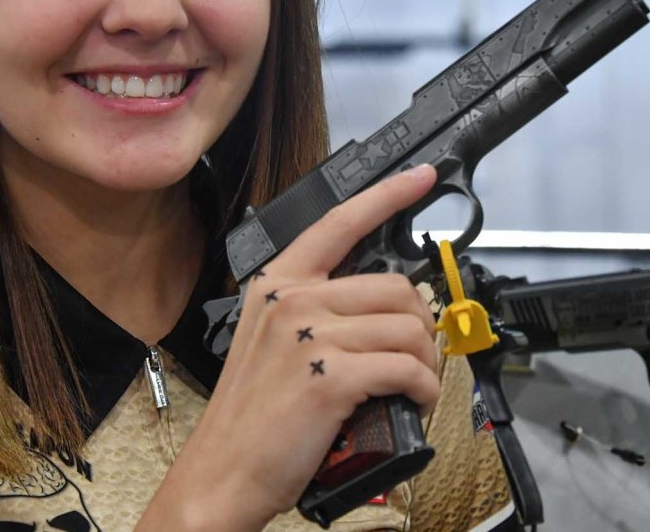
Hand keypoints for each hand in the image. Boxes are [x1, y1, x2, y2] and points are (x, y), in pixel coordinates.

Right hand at [157, 164, 439, 528]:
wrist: (223, 474)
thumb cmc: (251, 419)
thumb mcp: (270, 344)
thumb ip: (315, 312)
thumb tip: (383, 310)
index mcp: (277, 285)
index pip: (339, 223)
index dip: (387, 195)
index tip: (421, 175)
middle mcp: (292, 300)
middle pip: (395, 286)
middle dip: (421, 325)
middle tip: (417, 355)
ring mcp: (309, 336)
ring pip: (409, 328)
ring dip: (426, 362)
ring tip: (413, 386)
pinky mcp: (330, 376)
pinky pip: (407, 369)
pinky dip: (423, 389)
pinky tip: (411, 402)